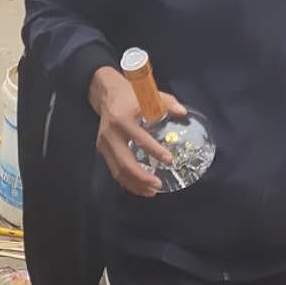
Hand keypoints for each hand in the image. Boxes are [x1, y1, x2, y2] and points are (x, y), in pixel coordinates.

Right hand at [88, 65, 186, 197]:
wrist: (106, 93)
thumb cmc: (130, 94)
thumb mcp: (149, 94)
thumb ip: (167, 103)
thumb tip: (183, 113)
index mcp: (122, 120)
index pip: (139, 139)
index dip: (154, 151)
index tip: (169, 160)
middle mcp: (111, 134)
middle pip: (125, 162)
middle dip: (142, 177)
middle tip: (158, 185)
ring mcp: (104, 143)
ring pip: (118, 170)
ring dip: (134, 183)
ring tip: (151, 191)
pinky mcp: (102, 150)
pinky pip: (114, 170)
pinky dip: (127, 181)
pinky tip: (140, 187)